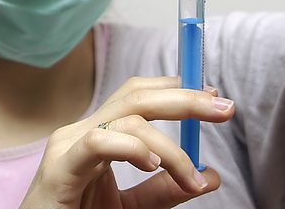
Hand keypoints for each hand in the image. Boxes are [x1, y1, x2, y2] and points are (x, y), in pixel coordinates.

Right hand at [19, 76, 233, 208]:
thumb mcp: (130, 208)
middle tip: (224, 108)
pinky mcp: (60, 168)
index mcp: (98, 134)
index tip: (213, 97)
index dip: (176, 89)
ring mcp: (68, 145)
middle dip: (185, 98)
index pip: (137, 94)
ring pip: (127, 118)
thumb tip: (210, 176)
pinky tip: (152, 164)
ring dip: (170, 146)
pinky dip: (132, 148)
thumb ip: (164, 191)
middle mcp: (82, 132)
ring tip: (190, 176)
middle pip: (136, 95)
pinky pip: (99, 142)